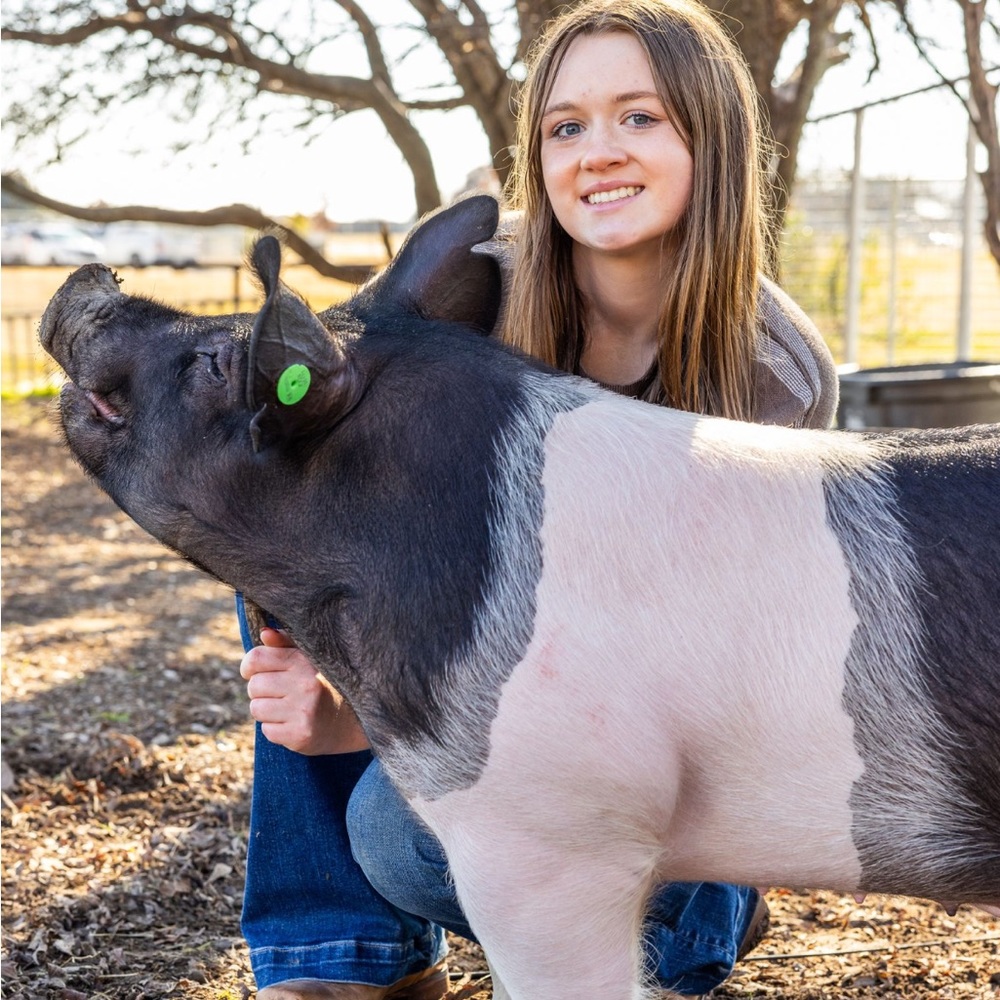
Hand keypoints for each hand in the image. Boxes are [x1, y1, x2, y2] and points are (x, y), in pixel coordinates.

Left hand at [240, 627, 369, 753]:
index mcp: (304, 661)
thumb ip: (286, 644)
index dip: (250, 666)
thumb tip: (264, 634)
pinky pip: (267, 730)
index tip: (256, 672)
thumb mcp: (311, 659)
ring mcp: (303, 711)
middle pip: (254, 686)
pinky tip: (294, 722)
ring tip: (287, 708)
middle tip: (280, 693)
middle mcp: (305, 684)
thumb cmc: (327, 685)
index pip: (256, 658)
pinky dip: (276, 728)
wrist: (355, 722)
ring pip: (257, 709)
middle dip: (261, 691)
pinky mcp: (300, 735)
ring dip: (267, 710)